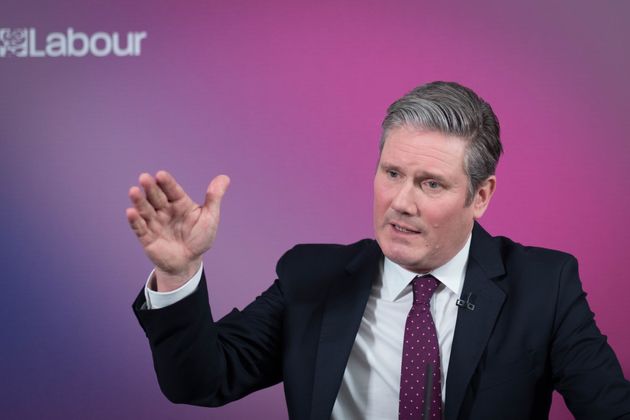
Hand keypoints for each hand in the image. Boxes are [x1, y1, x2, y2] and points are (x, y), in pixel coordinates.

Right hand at [126, 170, 229, 290]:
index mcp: (180, 203)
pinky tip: (131, 212)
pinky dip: (135, 220)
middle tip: (144, 178)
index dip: (167, 183)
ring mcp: (155, 223)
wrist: (188, 261)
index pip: (172, 190)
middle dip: (150, 188)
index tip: (161, 175)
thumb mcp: (210, 217)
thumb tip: (225, 177)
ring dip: (139, 201)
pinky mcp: (147, 237)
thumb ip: (214, 198)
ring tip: (133, 191)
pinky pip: (140, 228)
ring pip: (145, 210)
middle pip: (156, 197)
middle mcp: (165, 210)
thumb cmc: (199, 237)